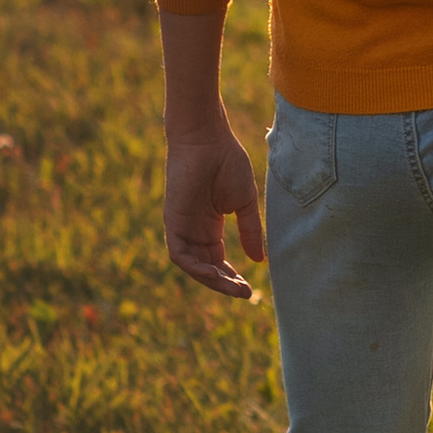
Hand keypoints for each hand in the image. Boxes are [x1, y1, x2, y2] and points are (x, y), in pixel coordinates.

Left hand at [165, 112, 263, 298]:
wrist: (207, 139)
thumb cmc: (226, 163)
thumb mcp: (244, 203)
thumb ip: (250, 230)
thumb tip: (259, 261)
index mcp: (210, 225)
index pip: (217, 260)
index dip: (232, 277)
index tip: (249, 289)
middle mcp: (194, 230)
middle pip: (206, 267)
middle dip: (224, 283)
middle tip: (244, 293)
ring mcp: (182, 227)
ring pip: (193, 266)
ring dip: (211, 280)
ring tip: (233, 287)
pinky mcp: (173, 222)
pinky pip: (180, 255)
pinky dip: (195, 268)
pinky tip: (214, 273)